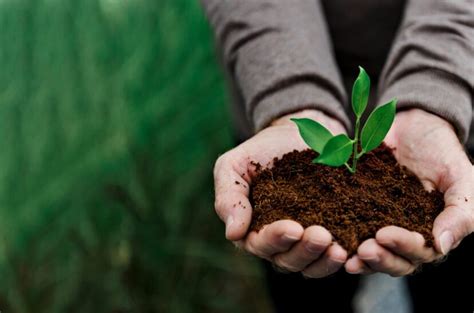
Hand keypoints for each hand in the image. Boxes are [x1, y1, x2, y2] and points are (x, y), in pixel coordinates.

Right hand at [214, 110, 348, 277]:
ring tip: (338, 249)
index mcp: (252, 229)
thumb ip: (229, 197)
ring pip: (311, 265)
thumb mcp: (233, 166)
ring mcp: (304, 241)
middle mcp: (278, 242)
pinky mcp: (330, 232)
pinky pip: (333, 255)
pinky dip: (342, 257)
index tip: (293, 227)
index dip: (275, 239)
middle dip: (304, 251)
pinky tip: (352, 250)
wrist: (296, 134)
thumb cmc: (259, 152)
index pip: (260, 244)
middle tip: (321, 236)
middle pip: (287, 261)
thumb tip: (233, 234)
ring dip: (324, 261)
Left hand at [345, 108, 473, 275]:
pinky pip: (348, 228)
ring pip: (371, 252)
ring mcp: (379, 224)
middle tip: (363, 249)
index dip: (403, 247)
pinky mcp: (357, 211)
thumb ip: (461, 212)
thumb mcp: (461, 178)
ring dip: (359, 257)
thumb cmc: (442, 153)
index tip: (384, 235)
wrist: (412, 127)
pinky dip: (340, 235)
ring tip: (345, 254)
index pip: (420, 252)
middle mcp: (404, 235)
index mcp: (431, 233)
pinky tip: (329, 237)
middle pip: (393, 260)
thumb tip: (441, 246)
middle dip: (379, 258)